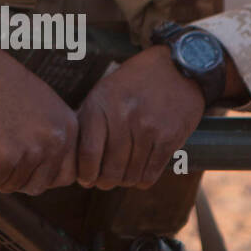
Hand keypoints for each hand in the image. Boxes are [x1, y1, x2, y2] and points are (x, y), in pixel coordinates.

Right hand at [0, 40, 77, 194]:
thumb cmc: (1, 84)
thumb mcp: (43, 107)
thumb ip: (50, 135)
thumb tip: (47, 172)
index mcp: (68, 129)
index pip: (67, 175)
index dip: (43, 177)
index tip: (23, 169)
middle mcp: (54, 141)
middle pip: (38, 185)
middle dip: (16, 180)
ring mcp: (29, 150)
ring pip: (11, 185)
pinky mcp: (2, 157)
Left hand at [75, 45, 204, 189]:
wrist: (177, 67)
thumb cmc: (133, 82)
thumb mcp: (103, 92)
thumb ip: (88, 121)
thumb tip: (73, 158)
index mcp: (101, 105)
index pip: (88, 154)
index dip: (85, 174)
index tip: (86, 179)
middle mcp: (124, 117)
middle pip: (110, 170)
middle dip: (105, 182)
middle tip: (105, 182)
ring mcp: (148, 128)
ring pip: (131, 175)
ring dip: (124, 181)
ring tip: (122, 177)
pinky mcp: (170, 138)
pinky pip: (151, 173)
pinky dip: (143, 179)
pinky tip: (139, 173)